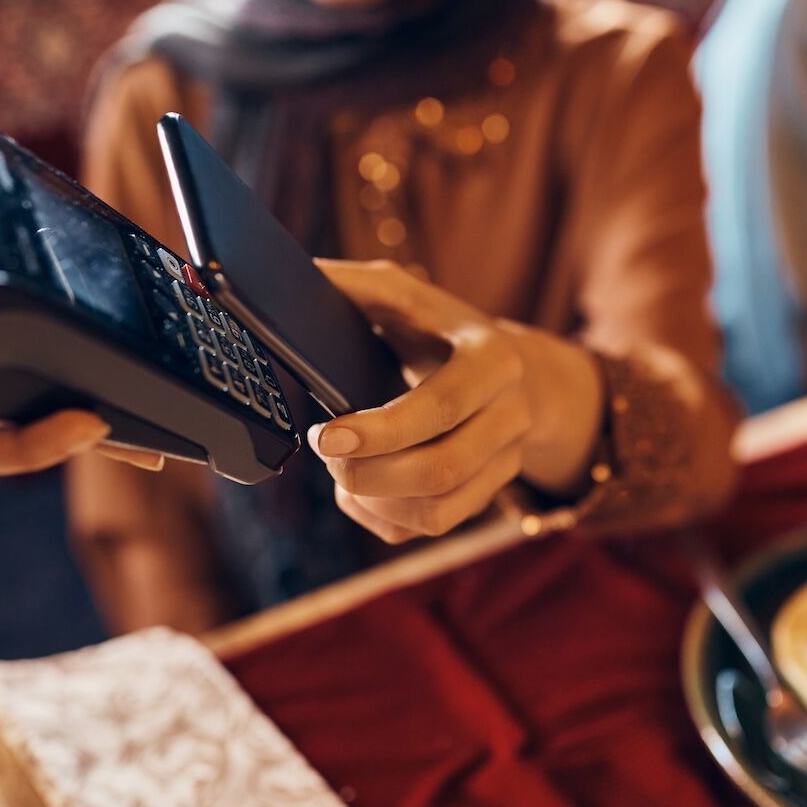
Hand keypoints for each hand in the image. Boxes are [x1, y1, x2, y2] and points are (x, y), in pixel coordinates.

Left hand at [309, 260, 601, 543]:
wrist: (504, 367)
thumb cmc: (437, 327)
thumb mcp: (405, 295)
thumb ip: (353, 285)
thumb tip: (294, 279)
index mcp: (495, 359)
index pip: (441, 408)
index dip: (381, 431)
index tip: (325, 435)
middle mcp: (512, 415)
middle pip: (440, 470)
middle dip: (368, 473)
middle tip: (325, 451)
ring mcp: (506, 460)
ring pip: (439, 512)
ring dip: (374, 500)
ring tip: (340, 473)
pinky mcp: (489, 492)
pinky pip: (435, 527)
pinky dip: (385, 518)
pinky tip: (361, 492)